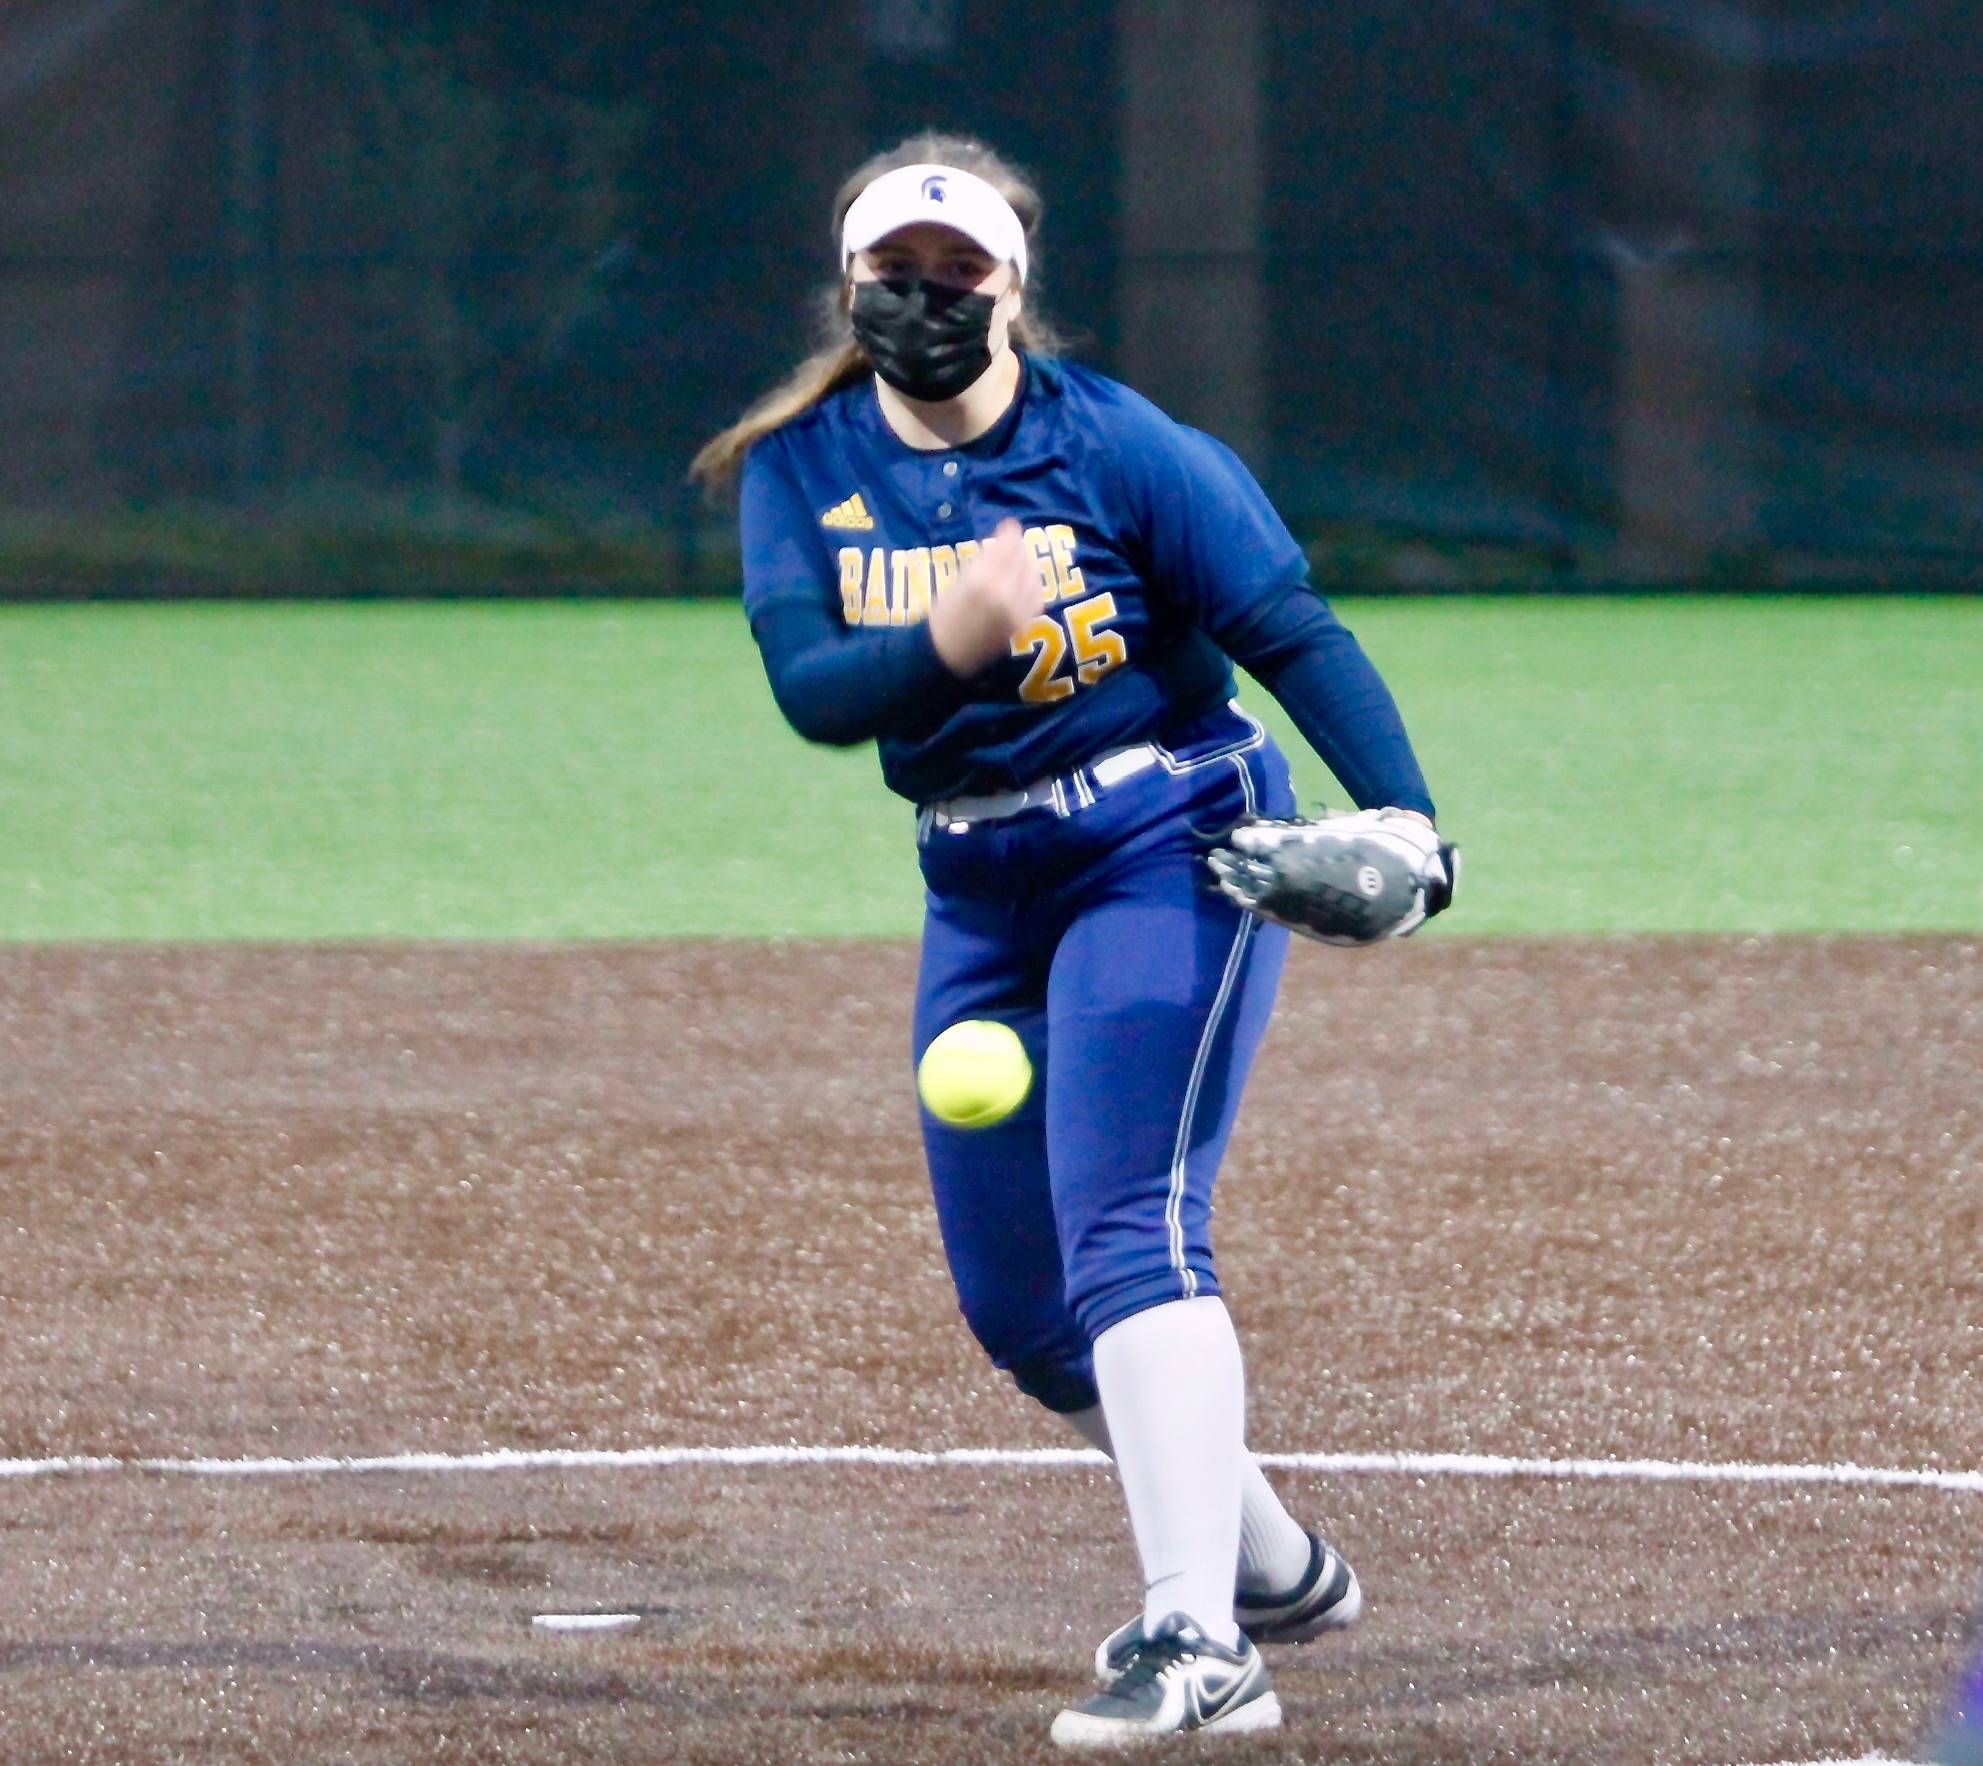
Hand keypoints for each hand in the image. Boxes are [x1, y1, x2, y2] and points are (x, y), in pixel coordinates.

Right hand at [928, 517, 1039, 676]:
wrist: (946, 653)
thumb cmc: (944, 615)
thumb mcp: (958, 581)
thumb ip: (982, 562)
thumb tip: (1002, 542)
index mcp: (980, 580)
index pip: (1005, 548)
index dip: (1010, 533)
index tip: (1010, 525)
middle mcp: (1002, 594)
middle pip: (1021, 560)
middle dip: (1019, 548)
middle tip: (1013, 544)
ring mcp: (1015, 610)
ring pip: (1032, 577)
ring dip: (1028, 565)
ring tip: (1020, 562)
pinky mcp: (1022, 624)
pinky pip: (1037, 598)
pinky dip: (1035, 585)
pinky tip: (1027, 582)